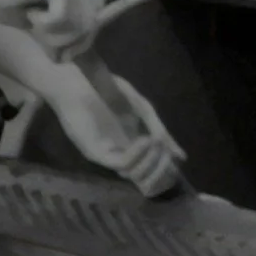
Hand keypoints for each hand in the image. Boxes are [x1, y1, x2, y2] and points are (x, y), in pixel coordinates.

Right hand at [0, 0, 96, 56]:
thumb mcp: (33, 23)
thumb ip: (53, 33)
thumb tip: (70, 55)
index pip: (90, 24)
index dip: (80, 44)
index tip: (62, 58)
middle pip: (87, 26)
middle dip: (66, 44)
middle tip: (42, 42)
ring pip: (75, 23)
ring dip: (51, 34)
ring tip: (31, 22)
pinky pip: (60, 16)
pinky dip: (42, 22)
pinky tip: (28, 12)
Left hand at [50, 71, 186, 198]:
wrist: (75, 79)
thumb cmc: (106, 89)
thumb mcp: (141, 108)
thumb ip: (160, 130)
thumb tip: (180, 157)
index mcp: (129, 145)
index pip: (149, 168)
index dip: (165, 169)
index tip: (178, 160)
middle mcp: (118, 153)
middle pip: (144, 177)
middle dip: (161, 169)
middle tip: (169, 156)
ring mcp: (106, 154)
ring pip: (134, 173)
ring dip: (150, 162)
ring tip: (155, 142)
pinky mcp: (95, 152)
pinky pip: (121, 163)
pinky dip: (137, 155)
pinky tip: (146, 140)